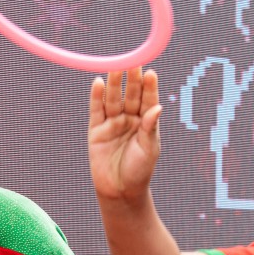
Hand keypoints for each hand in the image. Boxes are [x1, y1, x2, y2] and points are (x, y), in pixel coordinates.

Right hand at [87, 68, 162, 203]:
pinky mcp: (96, 131)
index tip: (150, 72)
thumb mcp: (149, 150)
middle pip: (130, 96)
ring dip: (114, 84)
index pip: (148, 100)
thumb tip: (157, 107)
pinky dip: (96, 97)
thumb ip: (150, 128)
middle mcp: (129, 120)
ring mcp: (112, 124)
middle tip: (133, 62)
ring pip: (113, 100)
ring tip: (115, 67)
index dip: (149, 87)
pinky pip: (96, 111)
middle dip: (132, 80)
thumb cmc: (139, 172)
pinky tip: (97, 83)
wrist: (119, 192)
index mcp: (146, 123)